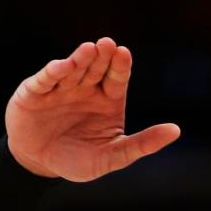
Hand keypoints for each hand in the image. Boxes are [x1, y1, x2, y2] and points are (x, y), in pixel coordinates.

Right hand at [4, 37, 180, 182]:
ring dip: (80, 59)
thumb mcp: (112, 157)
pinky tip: (63, 66)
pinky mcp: (35, 91)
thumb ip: (141, 144)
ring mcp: (60, 87)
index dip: (120, 66)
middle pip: (96, 68)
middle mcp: (85, 88)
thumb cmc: (77, 160)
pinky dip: (54, 72)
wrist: (38, 165)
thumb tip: (176, 131)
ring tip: (90, 49)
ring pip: (72, 69)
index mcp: (107, 100)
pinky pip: (46, 79)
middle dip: (102, 56)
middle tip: (108, 45)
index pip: (117, 78)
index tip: (124, 54)